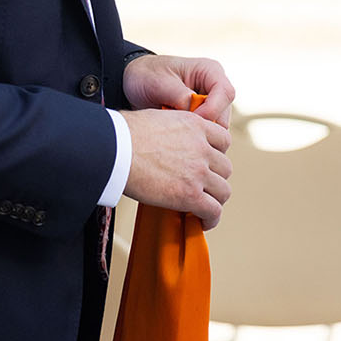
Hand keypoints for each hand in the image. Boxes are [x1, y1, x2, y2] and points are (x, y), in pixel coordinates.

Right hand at [121, 108, 232, 227]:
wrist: (115, 149)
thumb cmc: (124, 134)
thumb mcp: (158, 118)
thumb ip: (172, 128)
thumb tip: (163, 137)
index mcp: (196, 125)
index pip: (223, 140)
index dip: (217, 153)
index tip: (208, 163)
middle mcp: (202, 147)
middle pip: (225, 168)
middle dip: (215, 178)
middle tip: (201, 187)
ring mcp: (198, 171)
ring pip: (223, 190)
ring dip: (215, 199)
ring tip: (203, 206)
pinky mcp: (190, 194)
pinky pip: (213, 210)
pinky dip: (211, 219)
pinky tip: (202, 222)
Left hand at [123, 54, 236, 125]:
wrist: (134, 81)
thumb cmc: (147, 75)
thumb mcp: (159, 82)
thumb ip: (180, 96)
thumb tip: (196, 115)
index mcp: (210, 71)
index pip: (226, 93)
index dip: (212, 110)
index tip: (190, 120)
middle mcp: (215, 88)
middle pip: (224, 114)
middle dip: (205, 126)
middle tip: (180, 132)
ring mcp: (211, 104)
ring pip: (218, 128)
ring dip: (198, 134)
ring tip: (174, 132)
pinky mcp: (203, 118)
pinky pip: (206, 134)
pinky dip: (193, 139)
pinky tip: (175, 136)